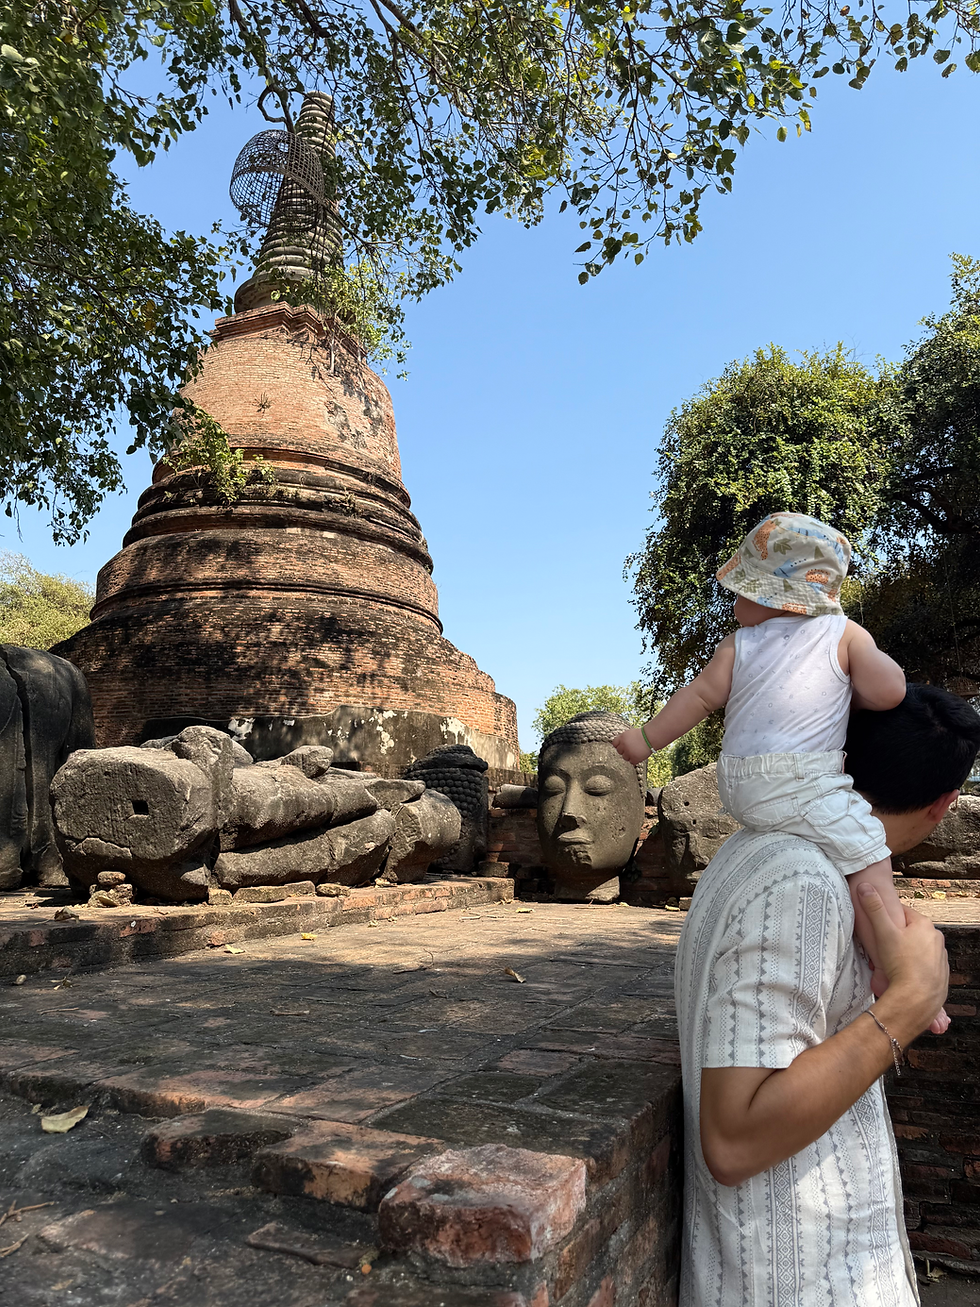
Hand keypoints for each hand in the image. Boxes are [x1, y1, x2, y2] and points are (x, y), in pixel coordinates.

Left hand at [612, 727, 650, 764]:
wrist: (651, 738)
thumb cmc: (642, 735)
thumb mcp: (629, 733)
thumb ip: (623, 739)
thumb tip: (619, 745)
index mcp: (621, 738)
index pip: (614, 744)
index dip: (618, 745)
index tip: (623, 745)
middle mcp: (623, 745)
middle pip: (619, 751)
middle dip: (624, 750)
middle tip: (631, 748)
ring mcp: (628, 752)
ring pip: (625, 757)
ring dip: (629, 756)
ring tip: (636, 752)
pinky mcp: (634, 758)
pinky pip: (631, 762)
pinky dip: (635, 760)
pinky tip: (639, 755)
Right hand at [859, 885, 948, 1040]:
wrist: (915, 999)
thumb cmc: (901, 964)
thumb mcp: (883, 932)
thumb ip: (874, 908)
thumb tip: (865, 886)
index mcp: (924, 924)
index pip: (901, 912)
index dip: (886, 918)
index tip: (878, 927)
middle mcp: (936, 938)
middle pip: (910, 931)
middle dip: (896, 936)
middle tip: (883, 947)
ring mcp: (940, 957)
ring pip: (917, 948)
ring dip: (906, 952)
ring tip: (892, 962)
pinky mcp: (941, 973)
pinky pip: (924, 964)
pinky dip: (914, 967)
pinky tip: (903, 973)